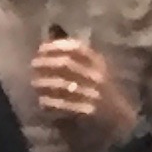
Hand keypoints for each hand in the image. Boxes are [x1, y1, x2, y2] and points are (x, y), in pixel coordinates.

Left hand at [32, 35, 133, 151]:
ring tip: (34, 83)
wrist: (118, 119)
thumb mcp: (93, 70)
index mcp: (99, 63)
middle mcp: (97, 76)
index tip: (41, 48)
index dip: (56, 46)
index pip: (76, 48)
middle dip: (46, 62)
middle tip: (33, 64)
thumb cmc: (101, 91)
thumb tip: (52, 32)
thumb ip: (75, 56)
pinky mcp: (88, 111)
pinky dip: (50, 102)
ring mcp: (94, 94)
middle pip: (66, 64)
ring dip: (45, 82)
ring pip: (63, 84)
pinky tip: (42, 101)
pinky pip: (64, 105)